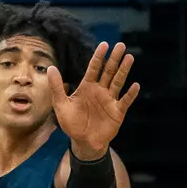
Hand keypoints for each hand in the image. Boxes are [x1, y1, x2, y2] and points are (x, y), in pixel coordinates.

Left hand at [49, 41, 139, 158]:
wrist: (83, 142)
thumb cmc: (72, 123)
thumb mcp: (61, 105)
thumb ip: (57, 87)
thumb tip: (50, 68)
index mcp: (87, 87)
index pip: (94, 68)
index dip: (99, 57)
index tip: (104, 45)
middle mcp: (100, 90)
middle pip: (108, 71)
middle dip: (114, 59)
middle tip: (120, 45)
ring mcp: (110, 100)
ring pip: (118, 82)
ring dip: (123, 71)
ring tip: (129, 57)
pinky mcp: (117, 112)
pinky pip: (125, 101)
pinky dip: (130, 94)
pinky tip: (135, 85)